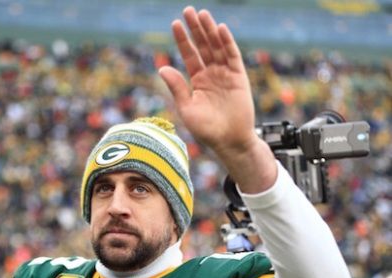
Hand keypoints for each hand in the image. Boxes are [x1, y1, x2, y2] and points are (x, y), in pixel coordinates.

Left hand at [160, 7, 275, 192]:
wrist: (229, 141)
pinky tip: (220, 29)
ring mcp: (225, 74)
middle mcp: (211, 74)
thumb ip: (177, 87)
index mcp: (197, 81)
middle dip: (195, 29)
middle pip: (203, 46)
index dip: (183, 40)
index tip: (175, 24)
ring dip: (210, 31)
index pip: (189, 55)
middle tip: (188, 10)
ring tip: (201, 14)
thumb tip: (162, 68)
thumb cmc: (206, 130)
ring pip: (217, 47)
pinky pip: (232, 56)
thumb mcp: (187, 108)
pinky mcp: (239, 77)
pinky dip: (227, 43)